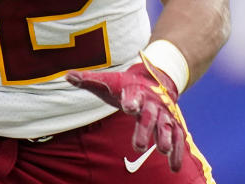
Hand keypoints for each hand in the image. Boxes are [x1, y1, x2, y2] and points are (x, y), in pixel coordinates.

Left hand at [66, 57, 184, 171]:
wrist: (155, 79)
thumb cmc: (125, 85)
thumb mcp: (109, 81)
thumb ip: (88, 80)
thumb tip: (67, 76)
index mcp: (135, 92)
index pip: (132, 96)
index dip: (130, 101)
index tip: (128, 107)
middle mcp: (152, 103)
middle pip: (149, 116)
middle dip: (145, 129)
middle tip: (138, 147)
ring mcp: (164, 114)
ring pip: (167, 127)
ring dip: (165, 139)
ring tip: (163, 151)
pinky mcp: (173, 124)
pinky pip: (178, 138)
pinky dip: (177, 153)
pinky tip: (174, 168)